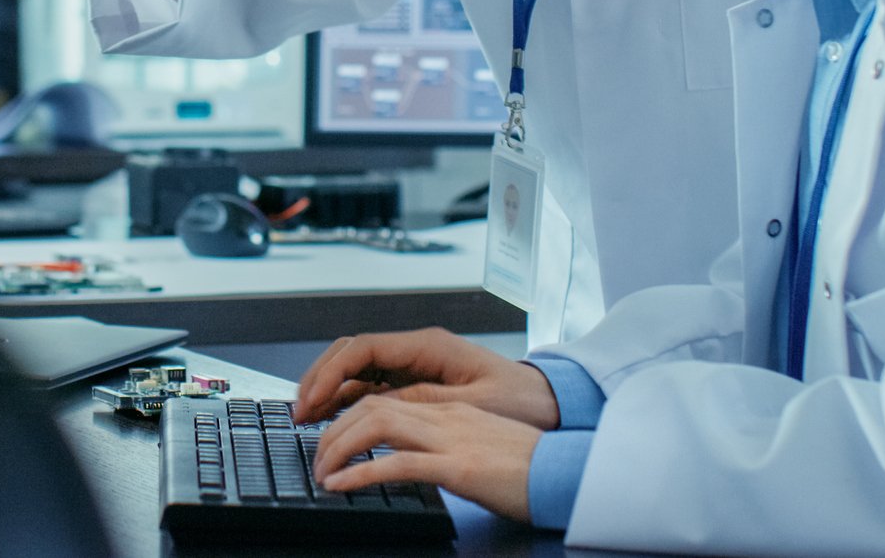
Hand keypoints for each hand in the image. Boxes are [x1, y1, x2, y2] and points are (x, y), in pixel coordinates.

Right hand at [293, 328, 559, 428]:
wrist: (548, 403)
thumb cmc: (518, 401)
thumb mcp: (469, 406)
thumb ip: (421, 401)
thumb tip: (375, 404)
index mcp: (428, 346)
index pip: (363, 348)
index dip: (331, 373)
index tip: (312, 400)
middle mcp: (417, 349)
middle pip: (352, 354)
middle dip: (321, 379)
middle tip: (300, 411)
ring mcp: (414, 364)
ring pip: (357, 369)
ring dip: (330, 390)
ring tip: (308, 417)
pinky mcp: (416, 381)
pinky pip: (372, 385)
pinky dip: (348, 399)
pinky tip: (335, 417)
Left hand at [311, 394, 540, 522]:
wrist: (568, 475)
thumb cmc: (531, 469)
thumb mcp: (482, 448)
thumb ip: (449, 446)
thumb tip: (416, 460)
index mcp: (450, 411)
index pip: (386, 399)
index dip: (350, 415)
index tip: (331, 438)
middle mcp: (445, 417)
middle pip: (372, 405)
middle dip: (334, 429)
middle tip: (316, 456)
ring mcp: (450, 439)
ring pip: (376, 424)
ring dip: (339, 447)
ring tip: (322, 471)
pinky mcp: (457, 466)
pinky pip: (397, 463)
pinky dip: (360, 473)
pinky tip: (342, 486)